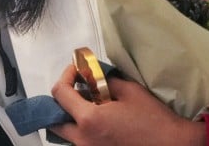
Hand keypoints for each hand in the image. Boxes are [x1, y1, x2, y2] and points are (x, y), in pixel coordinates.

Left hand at [48, 64, 205, 145]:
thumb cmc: (153, 119)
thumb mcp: (129, 91)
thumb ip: (103, 81)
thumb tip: (90, 76)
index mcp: (89, 120)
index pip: (60, 93)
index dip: (66, 76)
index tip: (76, 71)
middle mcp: (83, 139)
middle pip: (55, 119)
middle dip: (62, 102)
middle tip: (77, 90)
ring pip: (66, 134)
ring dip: (71, 118)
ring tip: (88, 106)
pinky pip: (80, 142)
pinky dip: (82, 131)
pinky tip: (98, 122)